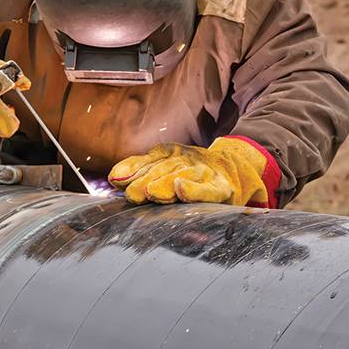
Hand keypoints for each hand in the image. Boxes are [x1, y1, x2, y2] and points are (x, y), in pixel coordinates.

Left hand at [108, 137, 275, 206]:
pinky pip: (206, 190)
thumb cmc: (191, 172)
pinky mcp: (220, 188)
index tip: (117, 180)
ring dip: (165, 185)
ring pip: (181, 177)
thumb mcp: (163, 164)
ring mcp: (203, 172)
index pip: (148, 161)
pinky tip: (182, 189)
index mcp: (169, 154)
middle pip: (161, 170)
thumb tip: (113, 178)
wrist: (236, 169)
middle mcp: (185, 160)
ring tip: (152, 192)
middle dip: (145, 181)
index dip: (132, 170)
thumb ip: (138, 169)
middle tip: (133, 194)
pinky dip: (194, 190)